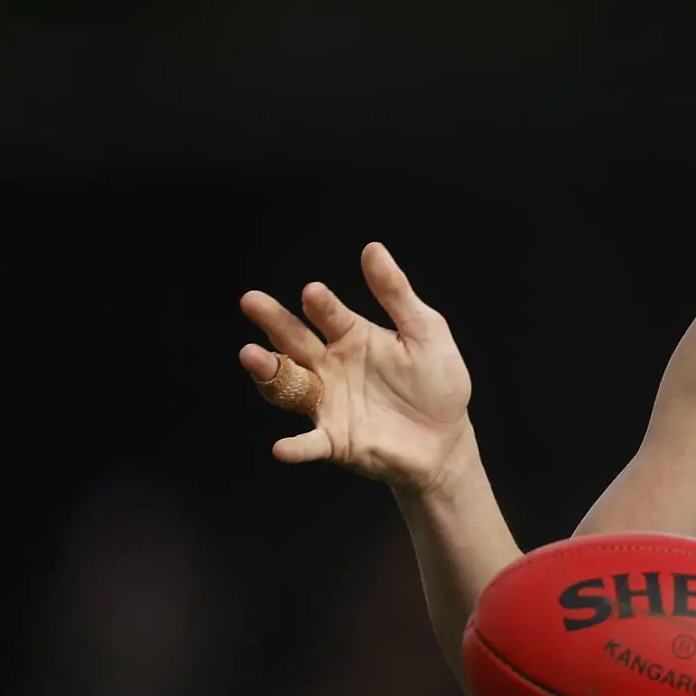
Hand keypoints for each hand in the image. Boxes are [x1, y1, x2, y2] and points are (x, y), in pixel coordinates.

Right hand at [238, 242, 475, 489]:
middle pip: (294, 340)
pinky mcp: (335, 440)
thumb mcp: (425, 333)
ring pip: (288, 385)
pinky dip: (296, 447)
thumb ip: (397, 294)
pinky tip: (282, 448)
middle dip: (273, 321)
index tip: (313, 292)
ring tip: (250, 355)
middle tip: (251, 300)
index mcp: (352, 337)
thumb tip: (372, 247)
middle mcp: (330, 366)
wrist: (445, 438)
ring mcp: (328, 403)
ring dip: (267, 372)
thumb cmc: (436, 382)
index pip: (330, 314)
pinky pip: (310, 444)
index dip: (322, 304)